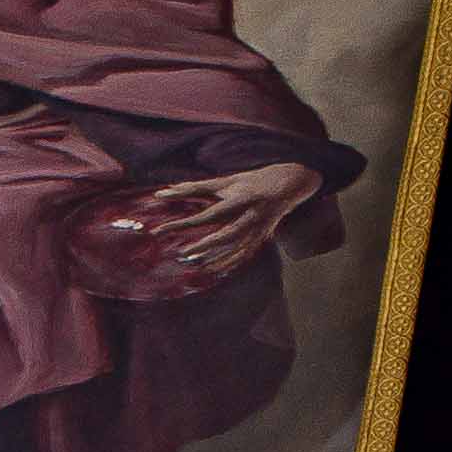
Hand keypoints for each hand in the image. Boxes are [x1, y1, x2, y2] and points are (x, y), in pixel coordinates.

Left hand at [67, 161, 316, 299]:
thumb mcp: (225, 181)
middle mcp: (250, 215)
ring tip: (193, 264)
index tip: (162, 231)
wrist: (289, 184)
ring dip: (214, 259)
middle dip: (203, 247)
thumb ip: (195, 187)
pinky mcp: (262, 238)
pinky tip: (213, 270)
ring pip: (235, 249)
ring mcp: (258, 229)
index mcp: (239, 198)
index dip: (184, 224)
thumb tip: (165, 192)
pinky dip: (229, 264)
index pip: (207, 215)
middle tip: (181, 254)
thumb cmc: (251, 181)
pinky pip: (244, 255)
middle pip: (224, 236)